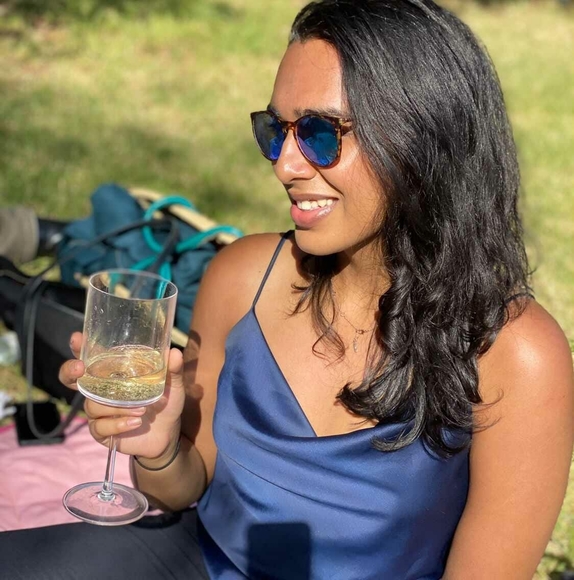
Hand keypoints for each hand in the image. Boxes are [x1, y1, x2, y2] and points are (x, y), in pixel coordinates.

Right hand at [59, 332, 185, 458]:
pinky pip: (100, 427)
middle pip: (72, 379)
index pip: (91, 358)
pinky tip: (135, 422)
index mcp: (115, 374)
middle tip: (80, 369)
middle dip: (70, 371)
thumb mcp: (173, 385)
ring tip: (142, 409)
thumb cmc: (166, 402)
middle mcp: (101, 390)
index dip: (79, 348)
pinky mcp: (102, 431)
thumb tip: (174, 352)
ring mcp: (99, 411)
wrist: (168, 434)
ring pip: (93, 405)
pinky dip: (118, 424)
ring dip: (116, 407)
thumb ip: (173, 369)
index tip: (77, 338)